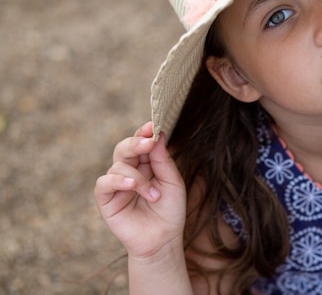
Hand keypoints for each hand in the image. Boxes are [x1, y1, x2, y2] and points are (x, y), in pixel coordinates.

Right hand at [94, 122, 186, 259]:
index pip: (141, 142)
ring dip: (139, 178)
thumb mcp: (173, 183)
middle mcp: (130, 171)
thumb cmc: (170, 211)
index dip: (144, 132)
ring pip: (118, 165)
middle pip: (124, 148)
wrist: (163, 240)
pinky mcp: (107, 200)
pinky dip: (118, 180)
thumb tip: (157, 135)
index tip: (153, 125)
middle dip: (136, 142)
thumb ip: (163, 160)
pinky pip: (104, 182)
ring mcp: (117, 184)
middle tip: (148, 142)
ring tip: (154, 195)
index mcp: (146, 164)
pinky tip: (131, 186)